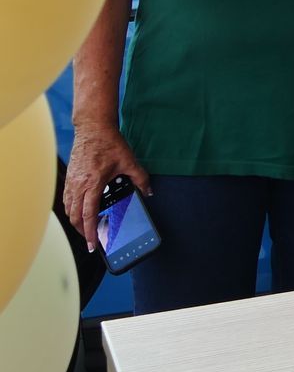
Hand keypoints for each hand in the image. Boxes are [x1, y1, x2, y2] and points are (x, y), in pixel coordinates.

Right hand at [63, 121, 149, 250]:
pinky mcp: (69, 177)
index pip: (88, 215)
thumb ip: (141, 179)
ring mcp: (71, 181)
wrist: (93, 128)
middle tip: (91, 239)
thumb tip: (148, 192)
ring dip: (75, 221)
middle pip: (75, 216)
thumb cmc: (109, 143)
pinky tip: (79, 212)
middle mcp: (78, 185)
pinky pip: (66, 199)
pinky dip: (71, 209)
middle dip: (81, 231)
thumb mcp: (129, 162)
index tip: (92, 243)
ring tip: (85, 228)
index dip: (89, 232)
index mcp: (92, 183)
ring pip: (68, 209)